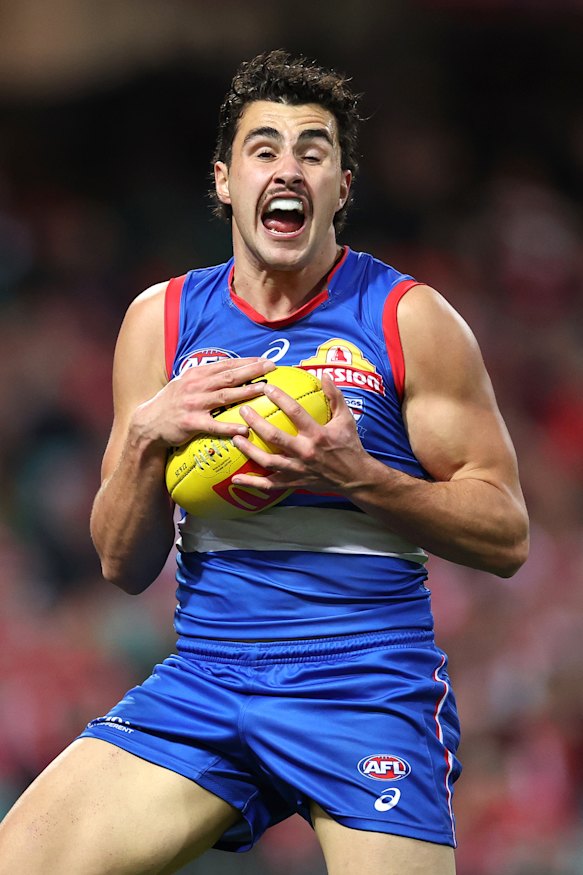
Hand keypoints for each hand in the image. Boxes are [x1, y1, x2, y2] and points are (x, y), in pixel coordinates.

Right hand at [131, 357, 275, 447]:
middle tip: (271, 368)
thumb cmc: (173, 403)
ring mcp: (193, 404)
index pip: (226, 364)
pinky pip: (213, 425)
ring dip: (246, 392)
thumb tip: (232, 371)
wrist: (149, 422)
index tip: (266, 360)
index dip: (247, 361)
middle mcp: (196, 386)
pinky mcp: (191, 423)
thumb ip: (206, 377)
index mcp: (197, 374)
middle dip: (252, 370)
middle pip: (229, 376)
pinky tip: (244, 430)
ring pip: (224, 396)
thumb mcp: (186, 383)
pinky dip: (229, 427)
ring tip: (264, 390)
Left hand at [231, 375, 370, 493]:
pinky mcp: (293, 483)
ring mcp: (297, 470)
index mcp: (317, 435)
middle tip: (243, 410)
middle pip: (275, 437)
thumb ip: (335, 396)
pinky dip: (251, 483)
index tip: (266, 387)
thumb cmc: (349, 446)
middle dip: (256, 423)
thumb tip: (324, 375)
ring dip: (249, 450)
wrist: (355, 477)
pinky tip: (235, 479)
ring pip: (267, 461)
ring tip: (234, 438)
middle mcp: (305, 452)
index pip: (296, 413)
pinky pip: (269, 485)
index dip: (280, 398)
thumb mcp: (346, 419)